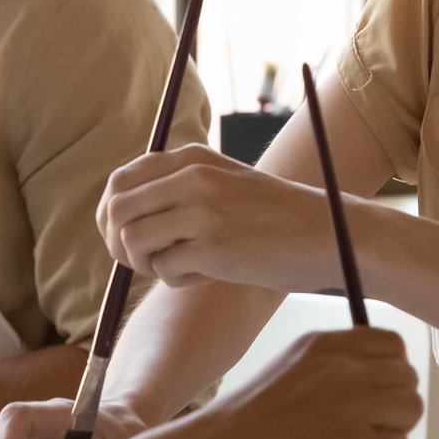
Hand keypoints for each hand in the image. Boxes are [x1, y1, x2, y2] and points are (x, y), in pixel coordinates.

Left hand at [97, 145, 341, 291]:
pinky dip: (177, 280)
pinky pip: (163, 269)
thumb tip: (116, 216)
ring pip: (132, 241)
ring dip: (147, 264)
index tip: (126, 238)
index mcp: (192, 158)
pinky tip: (206, 276)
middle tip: (144, 262)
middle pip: (117, 210)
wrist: (327, 234)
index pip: (121, 181)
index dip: (111, 216)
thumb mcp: (224, 184)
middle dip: (118, 243)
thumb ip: (177, 187)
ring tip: (180, 267)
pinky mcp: (213, 246)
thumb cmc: (273, 218)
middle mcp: (192, 178)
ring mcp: (202, 211)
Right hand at [99, 327, 421, 438]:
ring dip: (392, 431)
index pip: (392, 344)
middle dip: (392, 404)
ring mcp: (352, 403)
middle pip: (407, 377)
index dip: (389, 371)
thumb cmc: (243, 422)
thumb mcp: (289, 370)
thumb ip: (330, 370)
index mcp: (324, 343)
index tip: (371, 393)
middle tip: (362, 426)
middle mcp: (343, 366)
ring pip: (410, 409)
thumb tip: (375, 388)